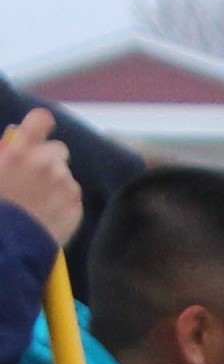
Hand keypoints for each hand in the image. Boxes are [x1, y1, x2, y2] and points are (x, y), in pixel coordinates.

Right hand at [0, 110, 81, 248]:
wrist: (6, 244)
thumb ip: (5, 151)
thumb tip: (15, 135)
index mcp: (20, 150)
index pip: (41, 119)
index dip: (40, 125)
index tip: (37, 132)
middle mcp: (47, 163)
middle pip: (59, 149)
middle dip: (48, 158)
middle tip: (33, 176)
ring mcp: (65, 184)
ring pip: (66, 175)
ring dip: (56, 182)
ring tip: (37, 200)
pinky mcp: (76, 205)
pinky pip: (73, 196)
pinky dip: (63, 201)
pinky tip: (47, 213)